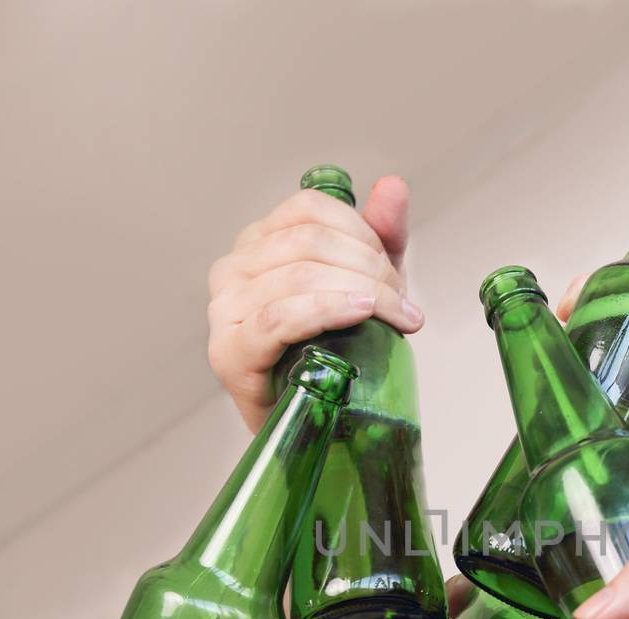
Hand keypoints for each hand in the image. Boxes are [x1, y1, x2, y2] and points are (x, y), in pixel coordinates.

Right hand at [208, 176, 423, 431]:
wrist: (314, 422)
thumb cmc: (335, 352)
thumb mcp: (367, 285)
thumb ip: (380, 236)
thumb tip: (392, 186)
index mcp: (259, 243)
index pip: (308, 210)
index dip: (361, 233)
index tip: (395, 271)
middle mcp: (233, 270)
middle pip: (308, 243)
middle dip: (370, 269)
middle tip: (403, 306)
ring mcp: (226, 311)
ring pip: (299, 277)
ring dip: (361, 292)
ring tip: (396, 318)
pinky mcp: (230, 352)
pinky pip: (278, 318)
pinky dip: (325, 310)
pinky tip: (361, 313)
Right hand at [556, 280, 628, 508]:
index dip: (598, 296)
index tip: (571, 304)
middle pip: (609, 350)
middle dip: (575, 350)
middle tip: (549, 359)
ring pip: (607, 398)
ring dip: (582, 400)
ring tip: (554, 404)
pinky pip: (623, 446)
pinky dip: (601, 447)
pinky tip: (582, 447)